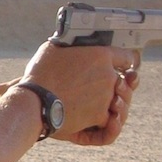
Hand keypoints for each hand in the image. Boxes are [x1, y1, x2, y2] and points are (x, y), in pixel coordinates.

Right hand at [22, 42, 139, 138]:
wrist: (34, 101)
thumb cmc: (40, 73)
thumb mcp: (54, 49)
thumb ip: (71, 46)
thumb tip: (69, 40)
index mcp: (101, 55)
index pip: (127, 57)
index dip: (127, 62)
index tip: (126, 66)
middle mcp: (109, 75)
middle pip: (124, 82)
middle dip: (119, 85)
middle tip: (106, 88)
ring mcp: (106, 97)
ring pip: (119, 101)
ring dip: (112, 103)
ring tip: (99, 104)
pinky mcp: (100, 115)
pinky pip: (109, 119)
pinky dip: (103, 120)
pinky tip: (95, 118)